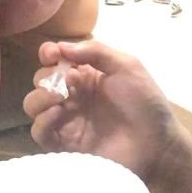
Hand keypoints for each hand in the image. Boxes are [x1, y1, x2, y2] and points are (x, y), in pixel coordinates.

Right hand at [24, 40, 191, 187]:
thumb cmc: (145, 102)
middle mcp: (72, 96)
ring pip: (34, 106)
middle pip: (40, 81)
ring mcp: (67, 121)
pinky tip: (57, 115)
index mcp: (86, 75)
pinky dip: (42, 122)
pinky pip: (40, 134)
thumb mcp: (127, 66)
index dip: (48, 53)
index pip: (55, 60)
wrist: (157, 144)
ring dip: (39, 98)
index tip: (51, 54)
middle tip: (64, 82)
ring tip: (58, 98)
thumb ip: (96, 52)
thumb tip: (61, 47)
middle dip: (45, 77)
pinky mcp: (65, 145)